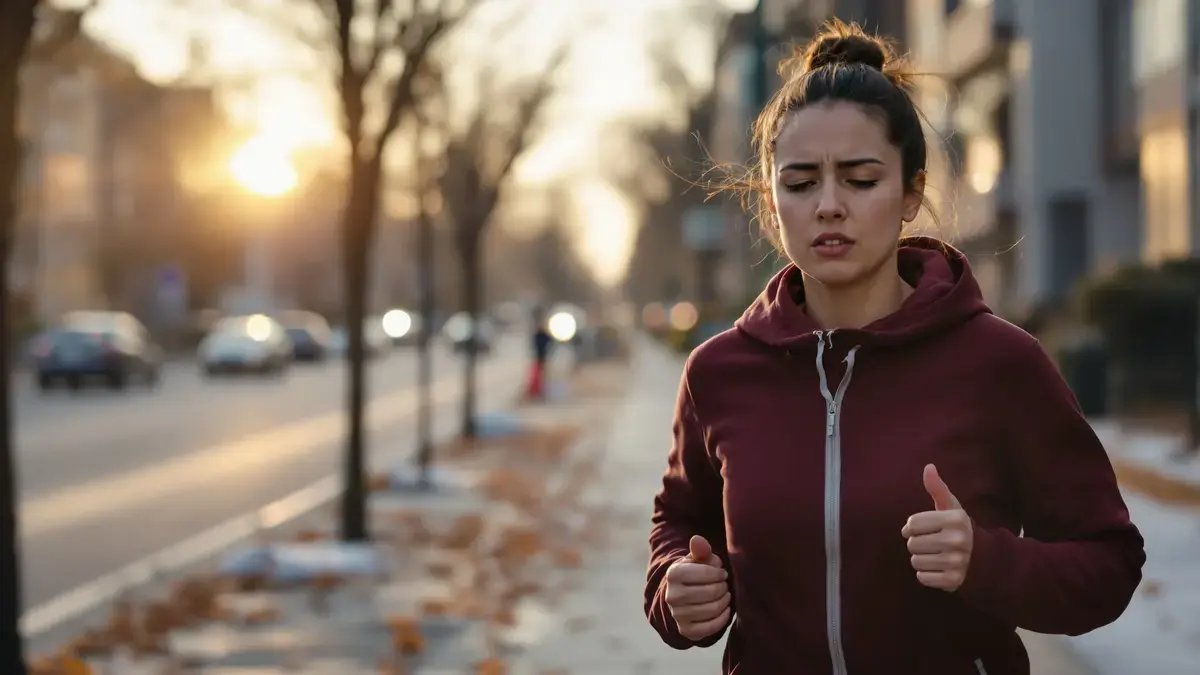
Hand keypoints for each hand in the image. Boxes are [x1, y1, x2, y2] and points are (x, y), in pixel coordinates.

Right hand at [664, 535, 731, 640]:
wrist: (681, 596)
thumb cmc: (694, 573)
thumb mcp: (697, 559)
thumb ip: (700, 549)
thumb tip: (697, 539)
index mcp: (673, 574)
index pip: (705, 573)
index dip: (718, 572)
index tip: (721, 572)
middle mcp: (672, 595)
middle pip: (711, 592)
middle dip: (723, 587)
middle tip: (724, 584)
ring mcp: (677, 615)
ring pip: (712, 609)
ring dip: (724, 602)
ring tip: (725, 595)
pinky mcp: (686, 630)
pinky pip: (710, 628)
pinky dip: (722, 618)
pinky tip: (725, 610)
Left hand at [901, 464, 973, 590]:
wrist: (984, 559)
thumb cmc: (958, 529)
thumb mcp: (951, 507)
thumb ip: (937, 488)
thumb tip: (928, 467)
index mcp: (955, 519)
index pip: (913, 523)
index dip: (911, 527)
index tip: (920, 529)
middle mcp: (957, 540)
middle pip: (912, 544)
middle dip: (917, 544)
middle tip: (931, 543)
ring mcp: (956, 562)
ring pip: (915, 561)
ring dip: (921, 559)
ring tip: (935, 555)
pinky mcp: (953, 581)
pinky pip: (922, 578)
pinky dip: (926, 574)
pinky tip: (938, 568)